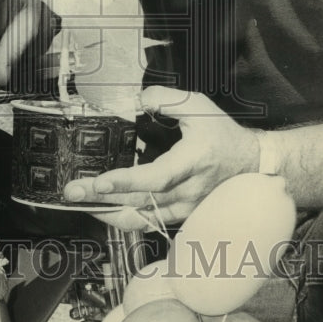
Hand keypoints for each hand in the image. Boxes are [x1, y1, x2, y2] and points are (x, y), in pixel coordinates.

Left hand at [63, 87, 260, 226]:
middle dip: (102, 198)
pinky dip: (124, 218)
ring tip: (80, 202)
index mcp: (192, 162)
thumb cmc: (223, 134)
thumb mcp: (199, 106)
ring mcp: (186, 208)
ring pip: (143, 218)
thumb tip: (138, 99)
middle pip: (141, 201)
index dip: (126, 182)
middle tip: (71, 192)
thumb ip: (167, 98)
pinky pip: (149, 223)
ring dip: (108, 212)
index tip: (98, 182)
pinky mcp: (182, 215)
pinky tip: (104, 209)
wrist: (251, 163)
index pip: (155, 178)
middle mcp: (188, 191)